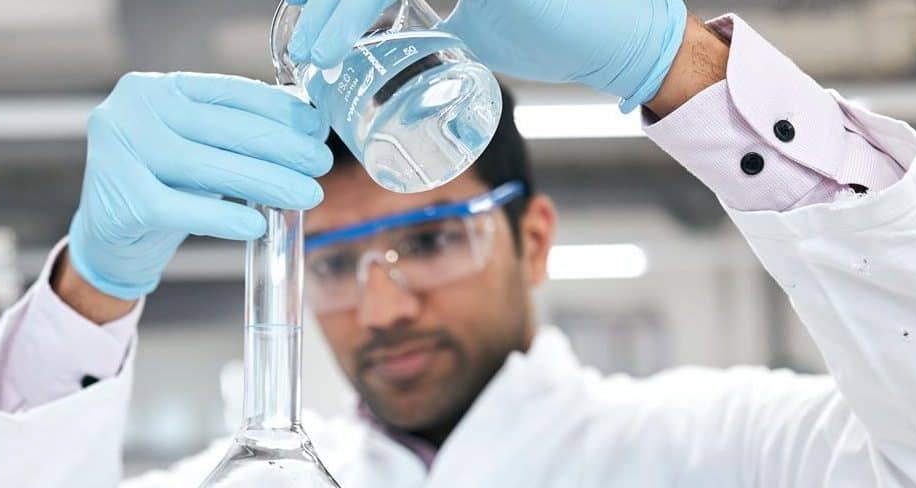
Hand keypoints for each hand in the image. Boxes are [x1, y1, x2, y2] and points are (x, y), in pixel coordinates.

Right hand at [68, 72, 332, 300]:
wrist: (112, 239)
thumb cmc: (164, 188)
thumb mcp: (200, 150)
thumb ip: (238, 136)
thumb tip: (307, 128)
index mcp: (157, 89)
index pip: (226, 93)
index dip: (276, 110)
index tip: (315, 128)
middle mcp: (133, 111)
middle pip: (221, 129)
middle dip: (280, 147)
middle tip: (319, 164)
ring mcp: (120, 152)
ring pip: (205, 167)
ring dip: (264, 181)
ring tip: (305, 195)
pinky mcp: (121, 199)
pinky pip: (181, 208)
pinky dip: (222, 217)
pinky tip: (255, 224)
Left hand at [286, 0, 687, 111]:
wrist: (611, 45)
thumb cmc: (554, 30)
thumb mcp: (479, 20)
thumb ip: (438, 15)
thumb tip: (400, 40)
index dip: (337, 2)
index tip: (307, 27)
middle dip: (325, 5)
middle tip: (304, 51)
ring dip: (336, 11)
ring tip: (314, 55)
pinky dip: (360, 8)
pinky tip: (339, 38)